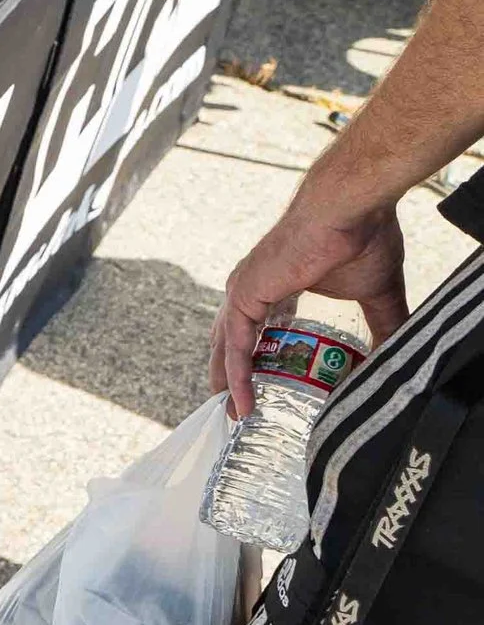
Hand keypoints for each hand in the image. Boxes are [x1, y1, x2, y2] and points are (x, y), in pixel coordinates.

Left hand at [210, 195, 408, 417]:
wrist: (349, 209)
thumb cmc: (360, 238)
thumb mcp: (374, 292)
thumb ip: (381, 323)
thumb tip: (394, 354)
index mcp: (276, 285)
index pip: (256, 329)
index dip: (256, 359)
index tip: (263, 388)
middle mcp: (253, 287)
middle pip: (234, 341)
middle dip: (235, 377)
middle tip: (240, 411)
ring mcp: (245, 290)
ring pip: (229, 347)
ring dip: (231, 382)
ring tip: (237, 415)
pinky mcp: (246, 294)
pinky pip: (234, 344)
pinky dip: (237, 374)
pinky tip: (242, 399)